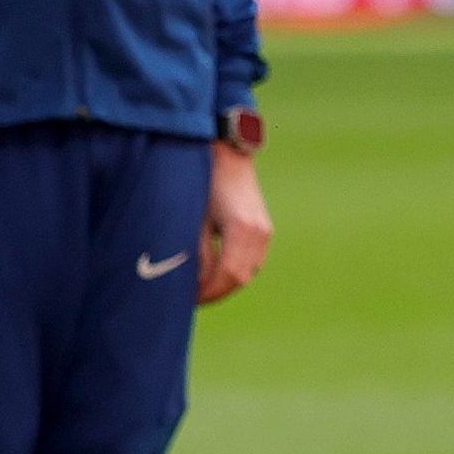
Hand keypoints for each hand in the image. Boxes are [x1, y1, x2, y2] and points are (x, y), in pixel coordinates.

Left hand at [198, 146, 271, 303]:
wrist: (228, 155)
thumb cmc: (203, 182)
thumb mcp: (194, 218)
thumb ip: (197, 252)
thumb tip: (195, 283)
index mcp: (241, 229)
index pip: (229, 275)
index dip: (209, 292)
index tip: (189, 299)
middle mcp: (258, 232)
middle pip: (240, 278)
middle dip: (216, 292)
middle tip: (192, 298)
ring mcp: (265, 231)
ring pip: (248, 272)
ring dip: (226, 283)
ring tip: (201, 287)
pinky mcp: (264, 230)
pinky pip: (252, 260)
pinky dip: (235, 271)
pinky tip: (215, 272)